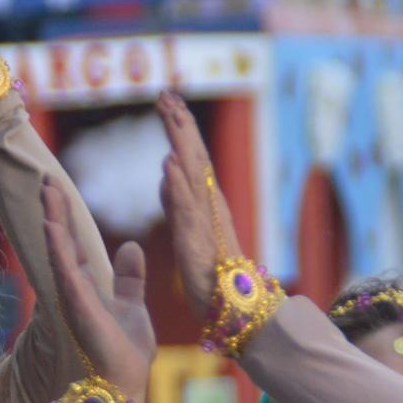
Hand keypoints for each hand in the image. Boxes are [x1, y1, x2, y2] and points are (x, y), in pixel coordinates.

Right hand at [44, 179, 155, 402]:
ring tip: (48, 191)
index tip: (58, 188)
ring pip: (59, 251)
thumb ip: (129, 278)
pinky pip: (66, 272)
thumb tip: (130, 247)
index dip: (65, 216)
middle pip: (61, 242)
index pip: (73, 243)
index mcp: (87, 288)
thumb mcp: (133, 305)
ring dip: (53, 220)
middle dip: (54, 210)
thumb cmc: (126, 352)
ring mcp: (73, 299)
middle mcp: (74, 290)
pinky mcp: (79, 309)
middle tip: (46, 177)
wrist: (126, 384)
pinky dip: (58, 248)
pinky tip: (53, 226)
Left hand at [156, 91, 242, 312]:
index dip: (179, 127)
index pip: (191, 157)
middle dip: (180, 123)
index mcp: (205, 202)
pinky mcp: (197, 241)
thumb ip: (177, 200)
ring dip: (180, 142)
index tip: (167, 99)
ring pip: (193, 173)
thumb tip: (167, 169)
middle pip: (194, 155)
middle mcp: (210, 205)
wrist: (236, 310)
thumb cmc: (212, 275)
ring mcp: (205, 221)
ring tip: (169, 113)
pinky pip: (187, 208)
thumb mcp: (186, 229)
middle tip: (166, 92)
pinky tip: (168, 162)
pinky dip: (178, 184)